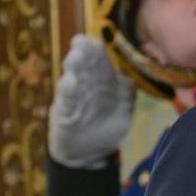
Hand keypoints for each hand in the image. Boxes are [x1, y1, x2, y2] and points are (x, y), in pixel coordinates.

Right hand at [48, 34, 135, 168]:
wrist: (87, 153)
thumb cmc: (105, 127)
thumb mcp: (122, 113)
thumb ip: (126, 96)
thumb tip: (130, 82)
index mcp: (101, 81)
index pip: (99, 60)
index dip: (96, 50)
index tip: (96, 41)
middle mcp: (86, 85)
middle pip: (84, 65)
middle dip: (83, 52)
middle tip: (81, 42)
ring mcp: (75, 98)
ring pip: (73, 79)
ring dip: (74, 68)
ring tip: (75, 58)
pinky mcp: (65, 113)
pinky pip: (67, 101)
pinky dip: (69, 92)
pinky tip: (69, 83)